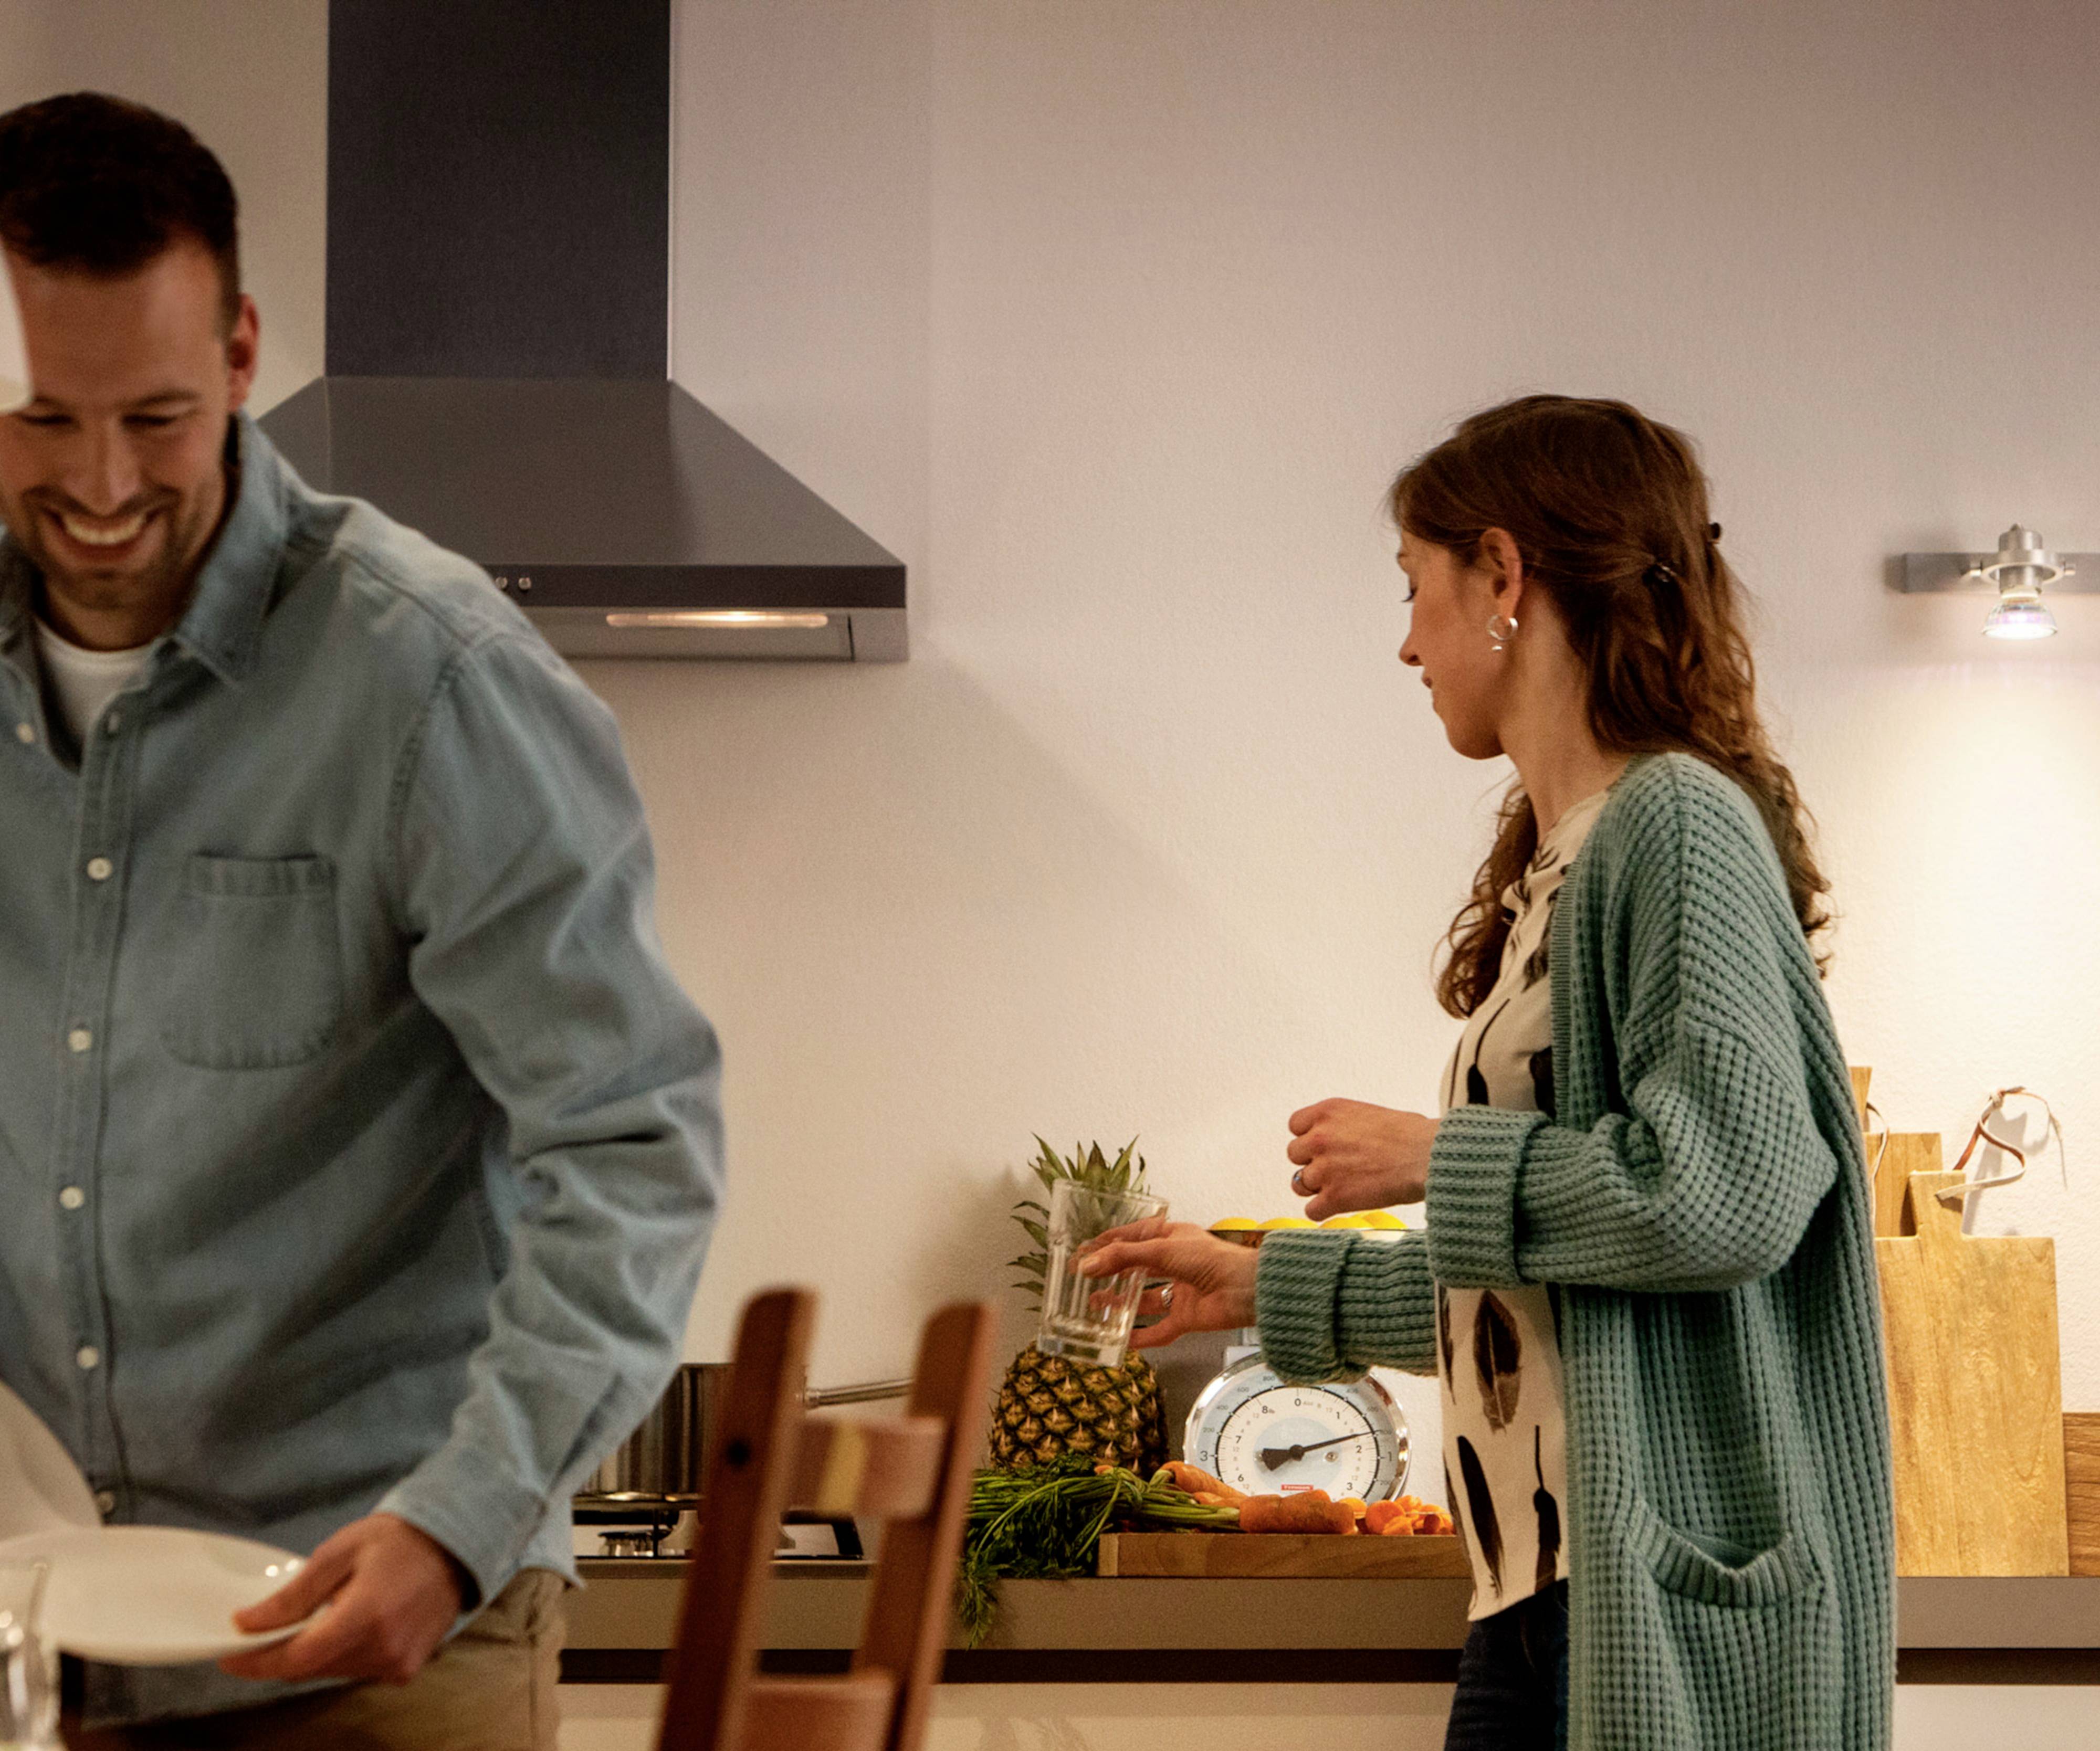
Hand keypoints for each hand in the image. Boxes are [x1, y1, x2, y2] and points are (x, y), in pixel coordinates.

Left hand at [220, 1513, 468, 1684]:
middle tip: (264, 1631)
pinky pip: (355, 1671)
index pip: (295, 1657)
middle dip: (281, 1653)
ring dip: (312, 1653)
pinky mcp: (405, 1670)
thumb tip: (248, 1624)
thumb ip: (294, 1594)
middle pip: (310, 1668)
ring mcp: (396, 1664)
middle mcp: (382, 1649)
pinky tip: (346, 1626)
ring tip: (314, 1619)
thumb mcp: (339, 1552)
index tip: (228, 1657)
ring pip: (330, 1672)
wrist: (453, 1545)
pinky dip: (340, 1655)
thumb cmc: (396, 1540)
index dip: (255, 1662)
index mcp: (365, 1616)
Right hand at [1077, 1219, 1258, 1349]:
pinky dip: (1142, 1337)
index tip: (1082, 1253)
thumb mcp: (1162, 1249)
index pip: (1132, 1238)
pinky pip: (1159, 1329)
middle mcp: (1174, 1263)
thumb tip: (1086, 1265)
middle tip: (1082, 1282)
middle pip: (1135, 1269)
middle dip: (1110, 1275)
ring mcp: (1179, 1291)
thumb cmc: (1210, 1259)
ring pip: (1144, 1299)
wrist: (1246, 1290)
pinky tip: (1122, 1341)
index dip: (1107, 1245)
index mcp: (1170, 1238)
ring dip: (1120, 1304)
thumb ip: (1123, 1258)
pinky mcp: (1186, 1317)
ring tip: (1094, 1306)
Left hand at [1286, 1099, 1435, 1217]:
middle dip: (1312, 1162)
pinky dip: (1324, 1211)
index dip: (1309, 1137)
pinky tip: (1341, 1206)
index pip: (1295, 1125)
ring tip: (1341, 1187)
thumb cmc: (1410, 1134)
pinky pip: (1311, 1211)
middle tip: (1336, 1168)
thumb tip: (1338, 1141)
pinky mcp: (1334, 1197)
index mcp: (1327, 1112)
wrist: (1427, 1156)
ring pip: (1299, 1184)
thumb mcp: (1367, 1114)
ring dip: (1316, 1188)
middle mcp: (1319, 1138)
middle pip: (1294, 1154)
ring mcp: (1324, 1169)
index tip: (1324, 1146)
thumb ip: (1342, 1126)